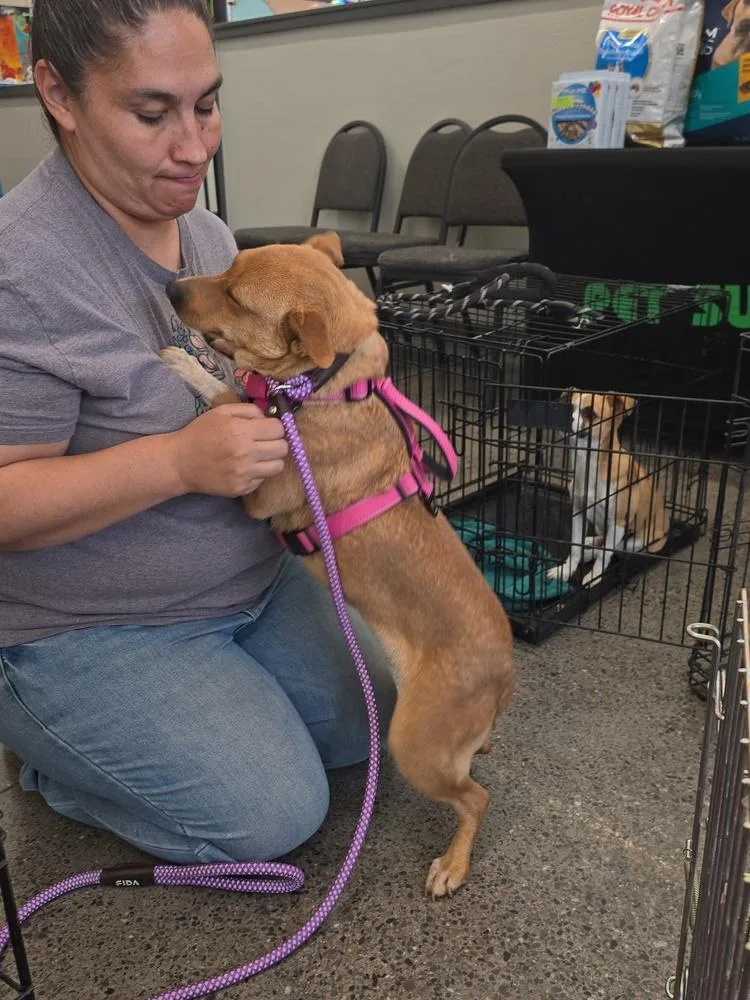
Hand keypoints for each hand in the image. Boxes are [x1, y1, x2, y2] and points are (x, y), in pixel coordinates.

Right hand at [169, 404, 287, 497]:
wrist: (180, 462)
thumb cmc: (200, 433)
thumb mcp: (222, 412)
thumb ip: (249, 410)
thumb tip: (269, 418)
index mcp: (241, 431)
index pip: (278, 429)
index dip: (274, 427)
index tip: (266, 429)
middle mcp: (245, 453)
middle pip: (283, 448)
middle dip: (276, 442)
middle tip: (264, 442)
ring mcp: (244, 473)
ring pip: (278, 466)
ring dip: (271, 459)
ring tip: (258, 456)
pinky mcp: (241, 488)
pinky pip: (263, 480)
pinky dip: (257, 473)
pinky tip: (245, 467)